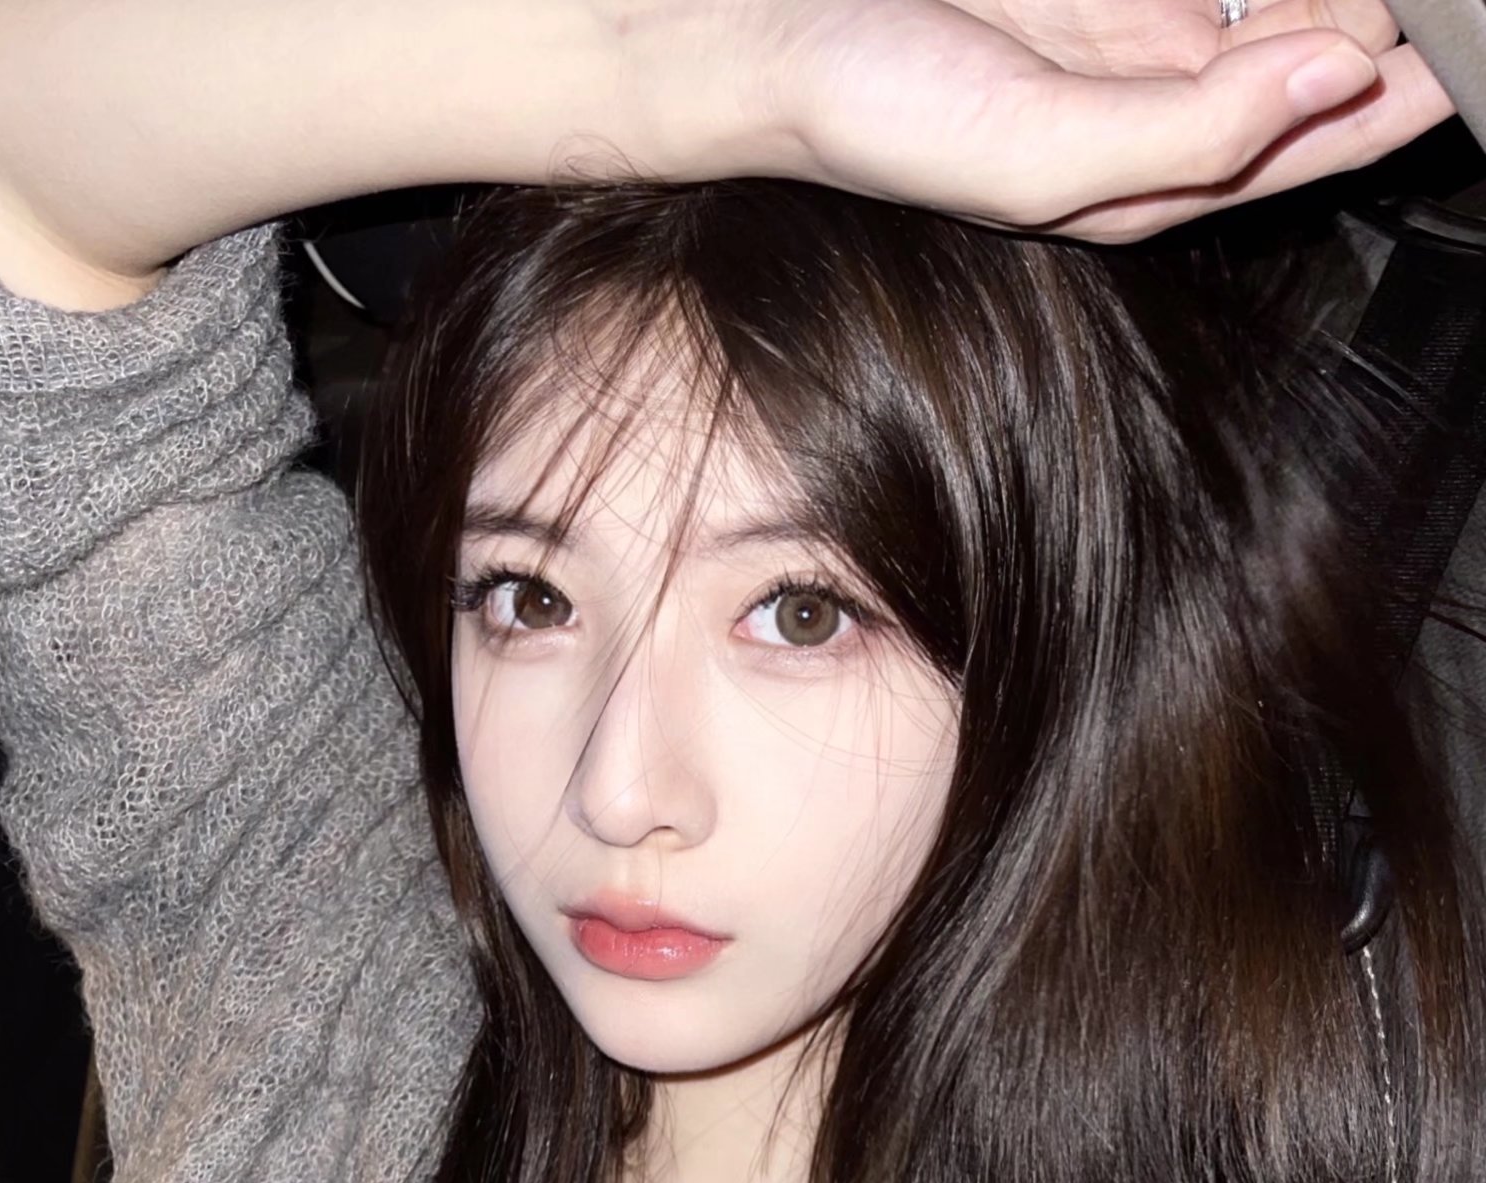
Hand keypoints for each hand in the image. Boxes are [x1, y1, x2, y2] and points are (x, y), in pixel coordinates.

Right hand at [709, 0, 1452, 238]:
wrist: (757, 36)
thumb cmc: (870, 113)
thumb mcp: (1034, 154)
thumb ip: (1183, 134)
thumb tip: (1324, 88)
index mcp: (1145, 175)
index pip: (1304, 143)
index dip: (1393, 103)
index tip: (1463, 56)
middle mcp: (1150, 103)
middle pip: (1307, 61)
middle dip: (1385, 29)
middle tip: (1454, 4)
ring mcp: (1128, 23)